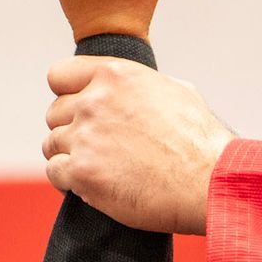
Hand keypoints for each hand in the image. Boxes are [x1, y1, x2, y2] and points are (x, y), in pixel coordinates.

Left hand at [43, 58, 234, 233]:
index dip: (68, 96)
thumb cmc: (202, 142)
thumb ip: (142, 86)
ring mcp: (85, 136)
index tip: (81, 113)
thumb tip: (135, 90)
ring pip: (51, 145)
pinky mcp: (82, 172)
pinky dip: (67, 182)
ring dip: (68, 157)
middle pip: (54, 114)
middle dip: (70, 131)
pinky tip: (89, 186)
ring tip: (96, 170)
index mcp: (115, 75)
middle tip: (95, 150)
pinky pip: (55, 173)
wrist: (209, 182)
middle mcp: (94, 100)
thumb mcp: (177, 92)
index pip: (60, 76)